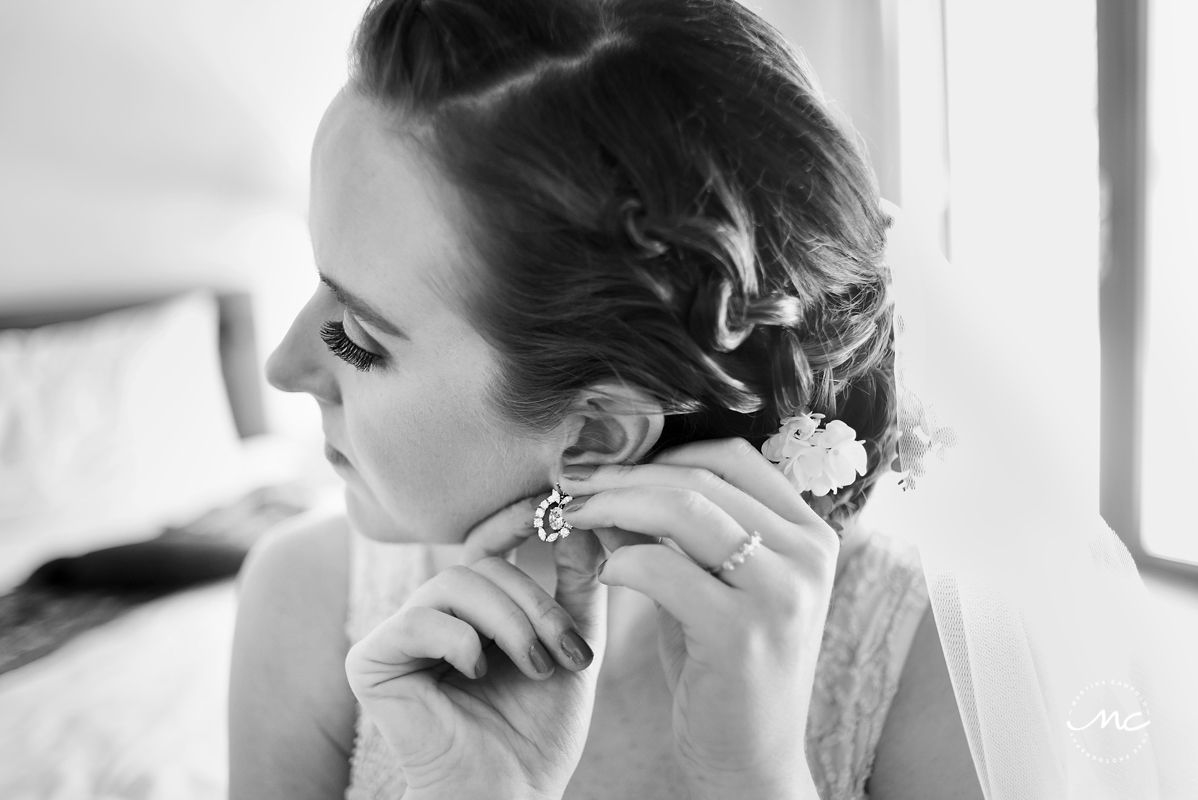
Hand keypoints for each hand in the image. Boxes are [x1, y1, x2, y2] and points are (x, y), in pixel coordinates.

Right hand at [344, 500, 606, 799]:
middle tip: (566, 654)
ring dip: (510, 624)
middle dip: (535, 605)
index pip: (489, 544)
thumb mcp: (572, 647)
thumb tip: (582, 519)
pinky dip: (462, 642)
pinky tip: (479, 674)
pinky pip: (420, 620)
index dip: (516, 518)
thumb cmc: (538, 731)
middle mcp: (433, 614)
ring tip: (537, 669)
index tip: (555, 506)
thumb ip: (578, 587)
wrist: (509, 796)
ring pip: (457, 585)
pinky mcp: (372, 660)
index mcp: (474, 609)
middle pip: (484, 566)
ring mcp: (400, 634)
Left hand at [559, 438, 835, 799]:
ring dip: (613, 504)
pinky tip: (602, 573)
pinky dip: (619, 560)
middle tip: (572, 485)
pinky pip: (662, 568)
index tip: (610, 466)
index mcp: (809, 533)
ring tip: (573, 516)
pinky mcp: (742, 633)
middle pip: (701, 475)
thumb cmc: (723, 668)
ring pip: (682, 508)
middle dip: (623, 475)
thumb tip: (608, 475)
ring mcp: (781, 591)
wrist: (751, 762)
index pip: (732, 456)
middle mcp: (808, 553)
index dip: (664, 451)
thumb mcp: (709, 585)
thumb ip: (675, 530)